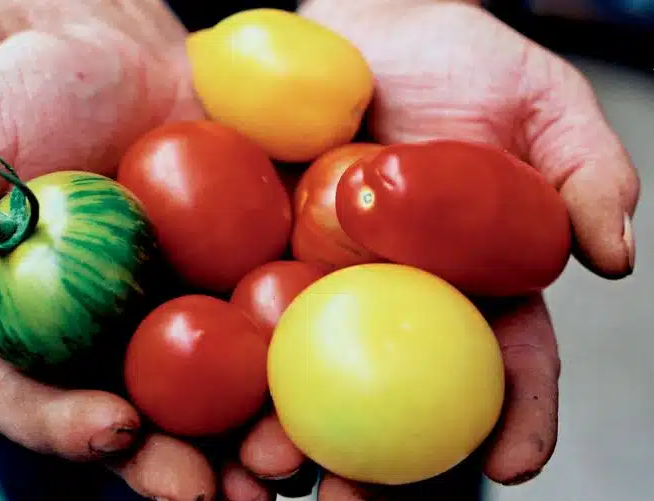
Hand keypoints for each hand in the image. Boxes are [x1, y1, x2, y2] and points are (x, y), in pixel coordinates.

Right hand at [0, 2, 303, 499]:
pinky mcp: (242, 284)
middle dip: (172, 466)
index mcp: (34, 330)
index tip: (114, 428)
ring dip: (245, 445)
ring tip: (278, 467)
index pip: (40, 402)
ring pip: (211, 402)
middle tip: (209, 492)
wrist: (122, 55)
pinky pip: (269, 334)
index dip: (71, 429)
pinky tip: (320, 397)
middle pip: (138, 425)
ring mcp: (183, 317)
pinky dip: (293, 370)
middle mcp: (110, 339)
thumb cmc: (28, 94)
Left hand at [271, 0, 635, 496]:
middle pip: (397, 398)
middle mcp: (396, 297)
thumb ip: (583, 170)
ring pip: (314, 377)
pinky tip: (215, 400)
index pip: (502, 362)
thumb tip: (614, 255)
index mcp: (472, 278)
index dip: (516, 418)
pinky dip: (235, 362)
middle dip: (383, 464)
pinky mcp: (260, 256)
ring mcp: (324, 283)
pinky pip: (247, 315)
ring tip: (273, 470)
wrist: (354, 28)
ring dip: (294, 433)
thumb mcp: (538, 100)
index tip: (514, 467)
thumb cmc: (454, 59)